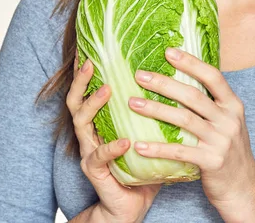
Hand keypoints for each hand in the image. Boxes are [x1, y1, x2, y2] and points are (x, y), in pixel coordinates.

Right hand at [67, 49, 161, 222]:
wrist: (131, 204)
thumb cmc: (142, 163)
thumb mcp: (148, 131)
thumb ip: (154, 109)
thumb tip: (179, 79)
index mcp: (101, 122)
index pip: (88, 91)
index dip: (87, 72)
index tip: (92, 49)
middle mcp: (90, 134)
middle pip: (75, 102)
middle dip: (81, 81)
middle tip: (93, 63)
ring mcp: (90, 152)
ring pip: (82, 124)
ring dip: (94, 104)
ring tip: (108, 90)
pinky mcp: (96, 172)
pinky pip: (100, 157)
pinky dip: (112, 147)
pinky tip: (125, 140)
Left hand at [127, 47, 254, 216]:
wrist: (243, 187)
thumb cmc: (229, 150)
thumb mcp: (228, 121)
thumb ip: (212, 103)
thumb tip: (183, 78)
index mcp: (233, 105)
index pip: (212, 76)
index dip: (191, 63)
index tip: (169, 52)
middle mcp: (229, 119)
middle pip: (193, 95)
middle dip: (164, 84)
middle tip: (139, 76)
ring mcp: (221, 140)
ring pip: (183, 119)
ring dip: (155, 110)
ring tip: (132, 103)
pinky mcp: (212, 161)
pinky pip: (180, 151)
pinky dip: (158, 147)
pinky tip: (139, 145)